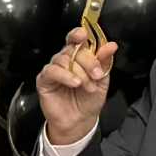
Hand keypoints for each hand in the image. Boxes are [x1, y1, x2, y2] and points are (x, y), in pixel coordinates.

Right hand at [34, 29, 119, 147]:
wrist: (79, 121)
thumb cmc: (89, 100)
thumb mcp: (102, 79)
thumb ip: (104, 61)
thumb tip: (111, 45)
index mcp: (79, 56)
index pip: (76, 39)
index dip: (78, 34)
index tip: (84, 34)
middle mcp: (65, 60)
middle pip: (73, 49)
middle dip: (88, 61)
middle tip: (97, 75)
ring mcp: (54, 69)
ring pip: (64, 59)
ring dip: (79, 72)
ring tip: (86, 85)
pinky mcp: (44, 80)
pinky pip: (52, 71)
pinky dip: (65, 75)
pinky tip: (74, 83)